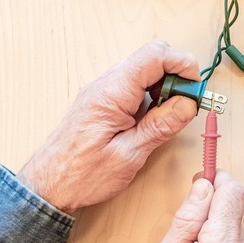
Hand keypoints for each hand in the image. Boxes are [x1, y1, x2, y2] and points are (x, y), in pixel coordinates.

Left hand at [17, 40, 200, 212]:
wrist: (48, 186)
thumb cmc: (81, 175)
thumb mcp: (129, 155)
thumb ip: (161, 125)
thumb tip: (188, 103)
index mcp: (111, 93)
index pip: (154, 56)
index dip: (182, 64)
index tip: (196, 88)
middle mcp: (106, 84)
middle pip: (152, 57)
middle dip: (177, 75)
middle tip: (187, 104)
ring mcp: (104, 90)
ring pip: (145, 70)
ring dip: (166, 86)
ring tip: (170, 116)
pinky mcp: (104, 99)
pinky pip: (135, 84)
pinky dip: (152, 94)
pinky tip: (154, 118)